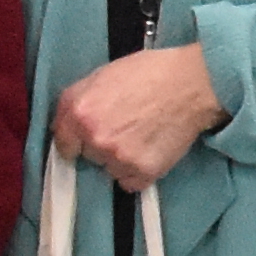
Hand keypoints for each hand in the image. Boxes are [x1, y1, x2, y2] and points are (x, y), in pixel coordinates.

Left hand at [52, 43, 225, 188]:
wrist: (193, 84)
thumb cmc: (152, 73)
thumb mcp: (104, 74)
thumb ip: (80, 99)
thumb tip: (67, 123)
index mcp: (79, 111)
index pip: (63, 142)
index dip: (76, 139)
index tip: (85, 139)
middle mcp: (94, 137)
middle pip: (88, 156)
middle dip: (101, 145)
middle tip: (125, 126)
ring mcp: (118, 158)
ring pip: (109, 169)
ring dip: (121, 159)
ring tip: (142, 136)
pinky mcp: (141, 172)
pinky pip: (130, 182)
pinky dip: (138, 171)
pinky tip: (150, 150)